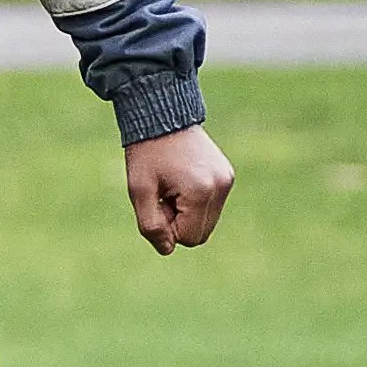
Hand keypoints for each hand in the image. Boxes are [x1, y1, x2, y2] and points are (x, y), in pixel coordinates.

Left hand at [126, 124, 232, 252]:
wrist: (162, 116)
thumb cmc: (146, 154)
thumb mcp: (139, 191)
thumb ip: (151, 225)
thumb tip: (167, 250)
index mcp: (200, 192)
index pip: (188, 238)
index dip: (167, 228)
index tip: (156, 201)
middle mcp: (221, 187)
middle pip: (201, 233)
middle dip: (178, 222)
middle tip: (162, 196)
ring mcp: (227, 180)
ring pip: (208, 221)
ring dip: (186, 213)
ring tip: (171, 187)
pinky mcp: (227, 174)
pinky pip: (212, 205)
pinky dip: (195, 201)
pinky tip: (181, 180)